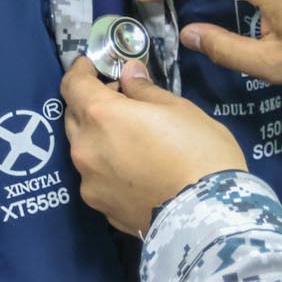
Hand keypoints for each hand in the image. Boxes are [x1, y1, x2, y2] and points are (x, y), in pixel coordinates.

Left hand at [62, 57, 246, 235]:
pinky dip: (109, 167)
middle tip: (120, 100)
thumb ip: (146, 90)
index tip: (93, 64)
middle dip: (91, 103)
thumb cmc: (200, 152)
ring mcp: (89, 182)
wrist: (208, 217)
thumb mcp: (179, 109)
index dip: (81, 70)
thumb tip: (129, 75)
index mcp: (101, 116)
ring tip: (131, 139)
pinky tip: (136, 170)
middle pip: (74, 116)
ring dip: (99, 137)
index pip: (73, 84)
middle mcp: (85, 148)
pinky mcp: (100, 208)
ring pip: (85, 149)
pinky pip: (97, 177)